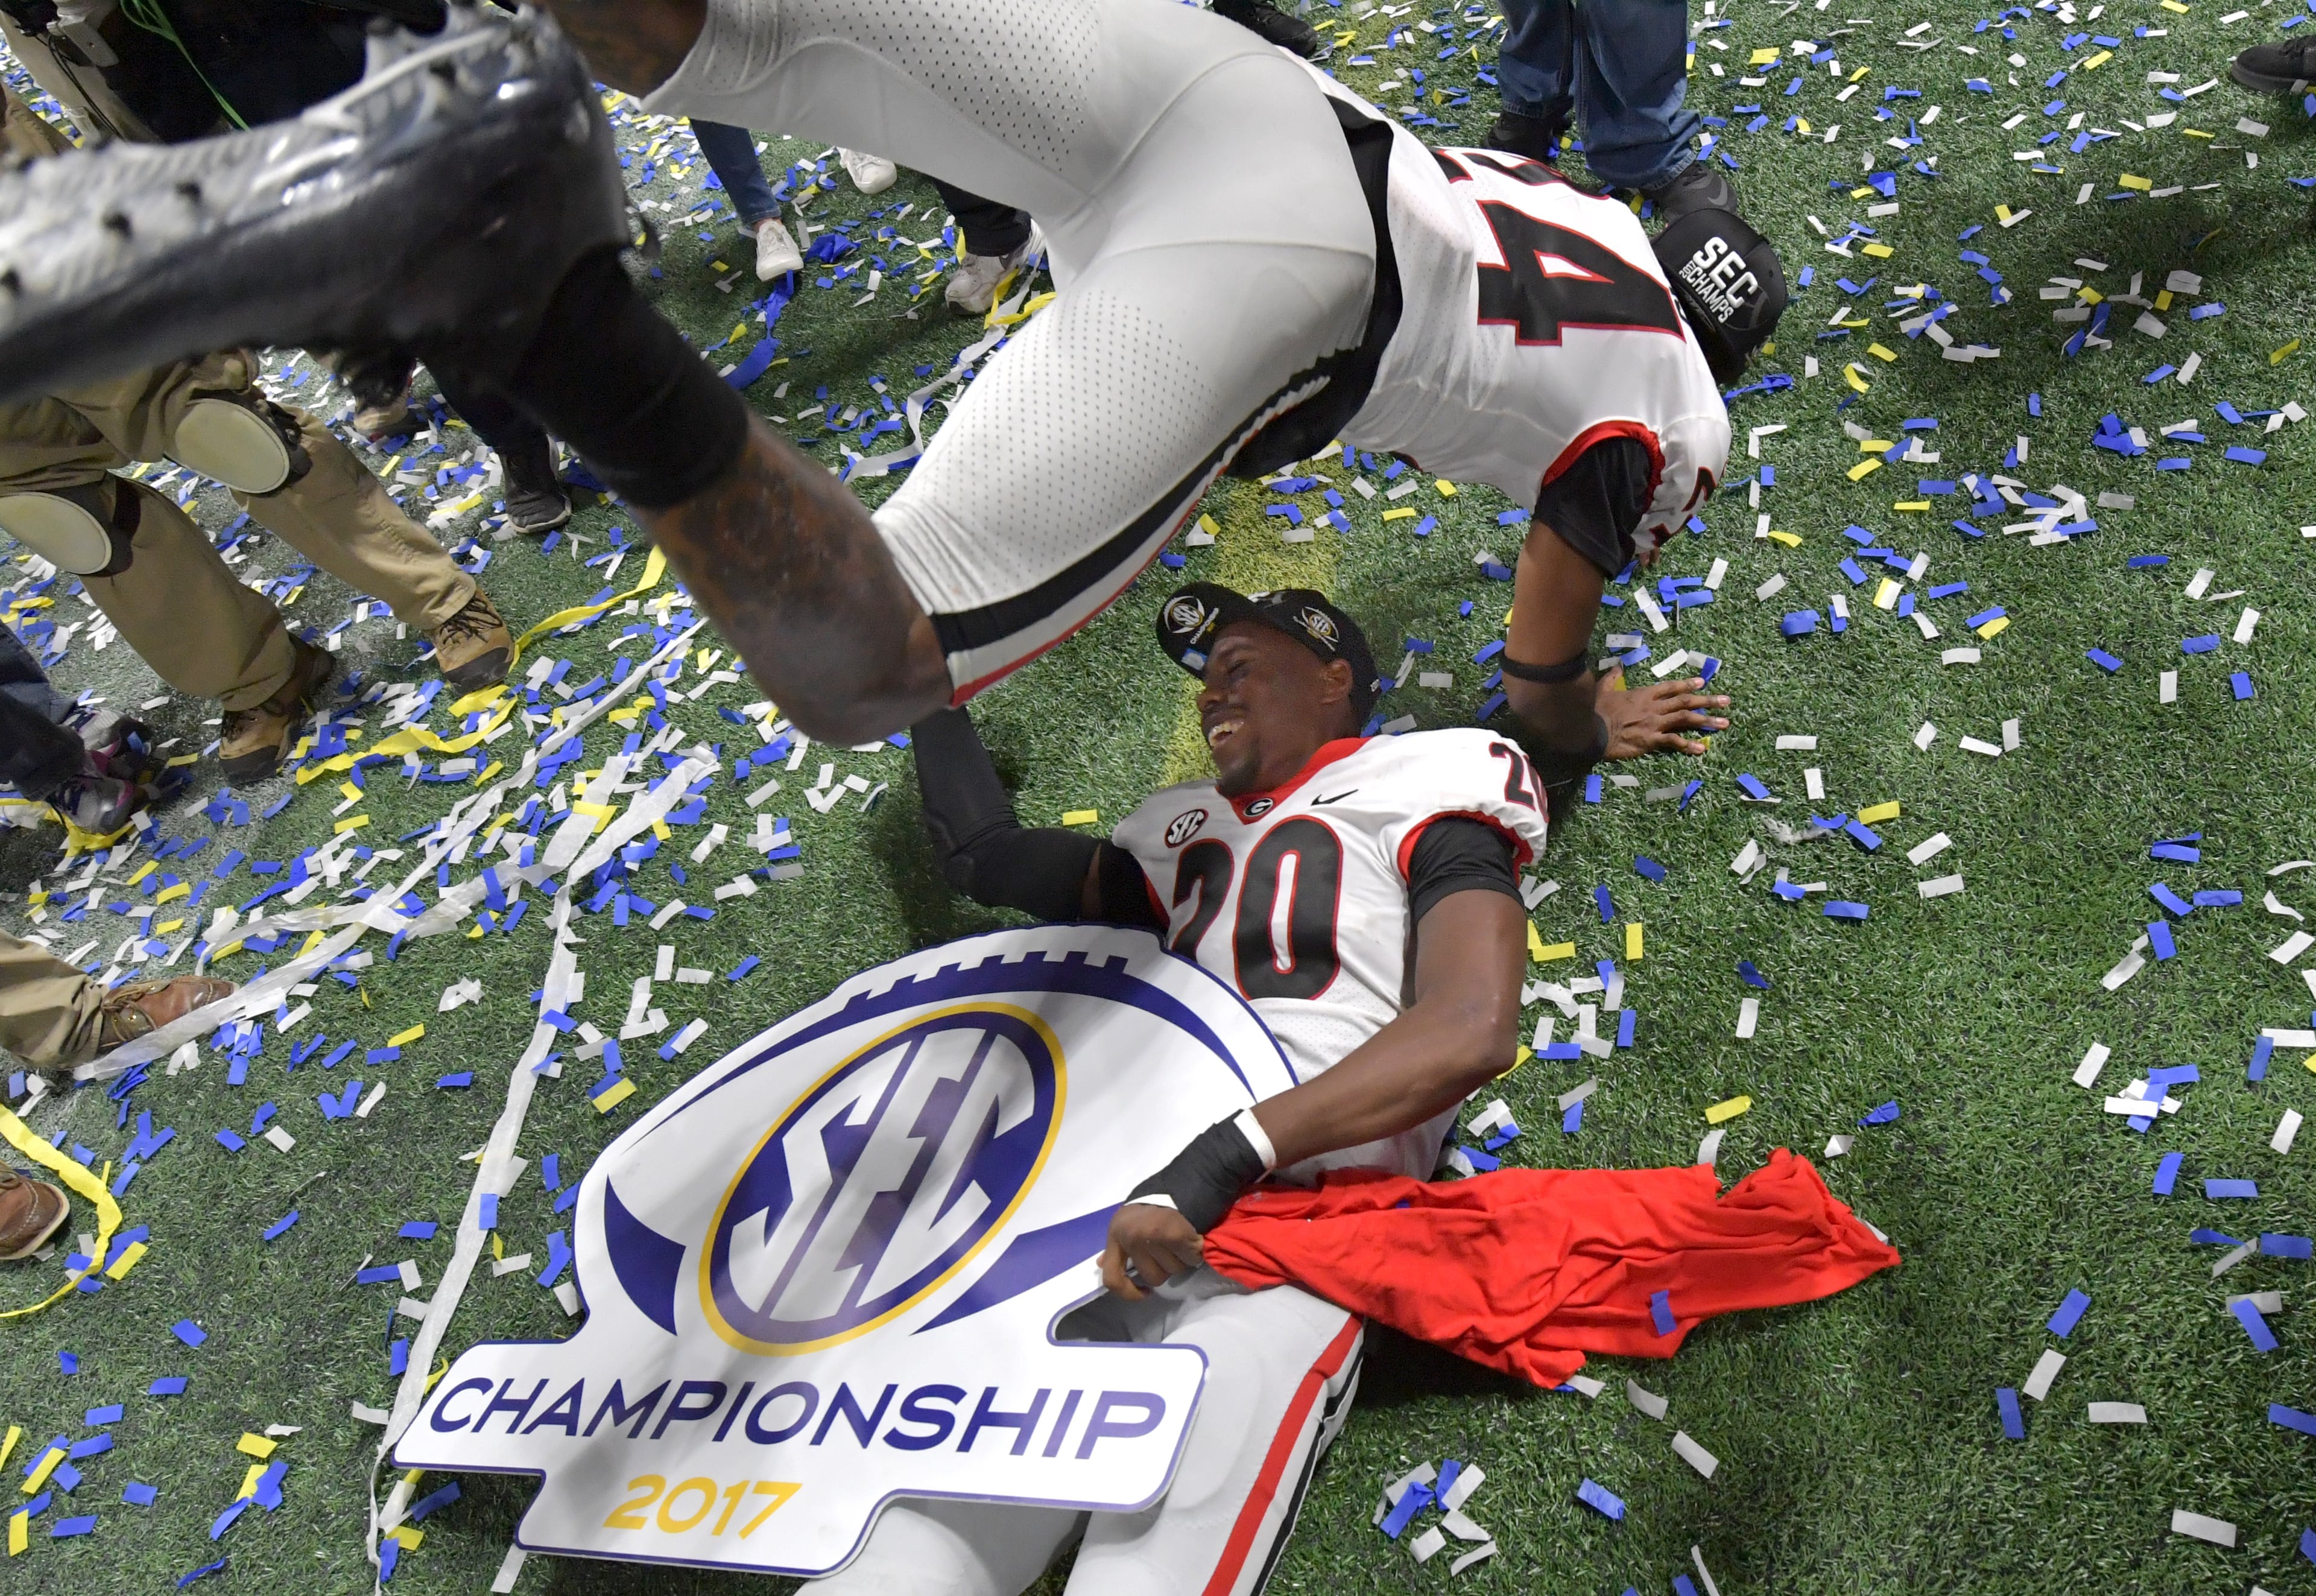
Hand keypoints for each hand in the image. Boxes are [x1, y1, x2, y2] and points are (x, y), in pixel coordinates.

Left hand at [1100, 1203, 1204, 1299]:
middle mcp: (1131, 1237)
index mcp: (1115, 1237)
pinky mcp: (1175, 1233)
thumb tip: (1102, 1265)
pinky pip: (1190, 1259)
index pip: (1112, 1278)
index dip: (1128, 1293)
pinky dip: (1194, 1254)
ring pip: (1174, 1270)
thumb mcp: (1123, 1227)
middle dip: (1165, 1270)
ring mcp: (1152, 1235)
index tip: (1145, 1292)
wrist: (1172, 1187)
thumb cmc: (1145, 1212)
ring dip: (1181, 1261)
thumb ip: (1114, 1250)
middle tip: (1169, 1253)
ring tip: (1180, 1244)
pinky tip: (1191, 1242)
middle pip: (1153, 1277)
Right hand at [1598, 668, 1728, 757]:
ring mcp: (1655, 724)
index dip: (1687, 684)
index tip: (1702, 683)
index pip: (1671, 687)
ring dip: (1707, 721)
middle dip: (1708, 701)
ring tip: (1724, 723)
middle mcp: (1654, 707)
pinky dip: (1688, 745)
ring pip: (1686, 719)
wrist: (1592, 730)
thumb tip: (1617, 666)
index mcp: (1644, 694)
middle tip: (1726, 701)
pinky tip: (1701, 749)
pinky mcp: (1651, 740)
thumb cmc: (1597, 710)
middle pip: (1685, 702)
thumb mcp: (1603, 689)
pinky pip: (1674, 742)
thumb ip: (1612, 678)